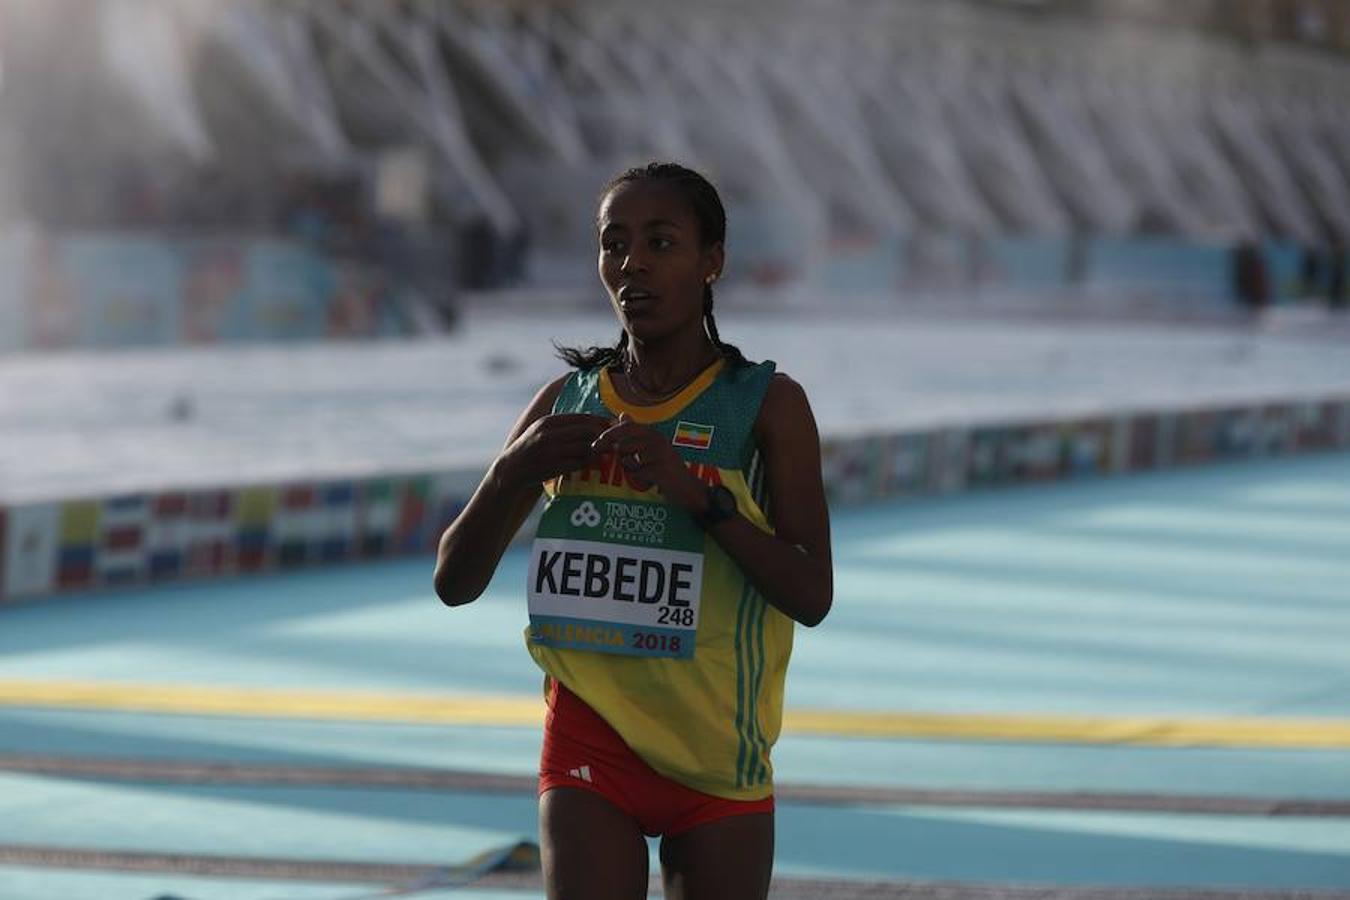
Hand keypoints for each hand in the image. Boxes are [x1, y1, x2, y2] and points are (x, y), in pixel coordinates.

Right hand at [496, 413, 610, 489]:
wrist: (512, 469)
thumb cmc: (531, 448)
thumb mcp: (542, 429)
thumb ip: (563, 424)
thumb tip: (591, 420)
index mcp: (548, 422)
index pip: (582, 418)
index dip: (601, 421)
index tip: (613, 425)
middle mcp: (549, 435)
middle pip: (586, 432)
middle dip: (603, 436)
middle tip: (613, 441)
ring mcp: (550, 452)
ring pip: (584, 448)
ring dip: (597, 451)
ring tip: (605, 452)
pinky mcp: (553, 467)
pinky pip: (579, 463)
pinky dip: (588, 462)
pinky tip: (592, 463)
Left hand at [590, 414, 704, 507]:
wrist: (688, 489)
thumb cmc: (667, 469)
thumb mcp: (653, 448)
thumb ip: (636, 432)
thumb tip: (622, 415)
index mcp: (653, 433)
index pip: (625, 428)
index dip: (608, 434)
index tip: (596, 444)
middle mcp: (657, 440)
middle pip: (623, 442)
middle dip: (612, 448)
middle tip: (602, 452)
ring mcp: (659, 454)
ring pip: (628, 460)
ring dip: (630, 469)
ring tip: (643, 473)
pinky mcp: (660, 469)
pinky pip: (637, 474)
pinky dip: (639, 480)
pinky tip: (650, 482)